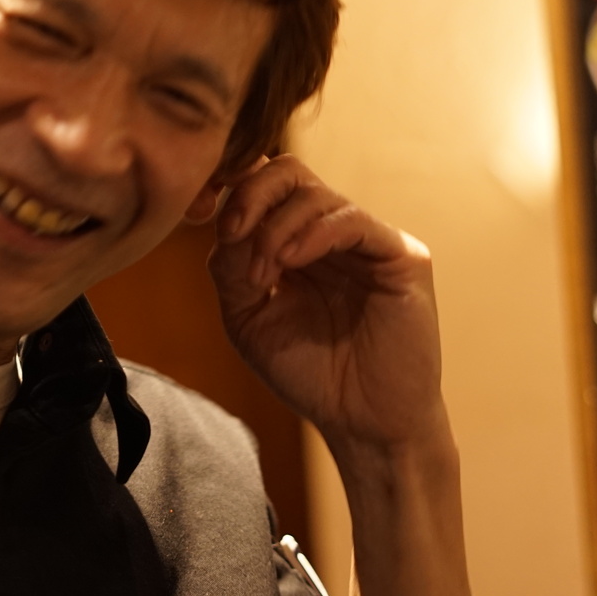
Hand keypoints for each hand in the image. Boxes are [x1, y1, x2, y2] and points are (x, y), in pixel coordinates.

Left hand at [208, 155, 445, 451]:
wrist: (362, 424)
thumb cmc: (310, 375)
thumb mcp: (249, 318)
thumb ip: (230, 268)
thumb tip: (221, 222)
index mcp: (295, 240)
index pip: (261, 183)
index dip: (226, 186)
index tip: (195, 213)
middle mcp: (331, 231)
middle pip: (286, 171)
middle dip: (248, 194)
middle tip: (231, 235)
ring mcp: (367, 240)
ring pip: (313, 193)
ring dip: (274, 228)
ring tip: (263, 275)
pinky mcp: (401, 255)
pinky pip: (351, 221)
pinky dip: (311, 234)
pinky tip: (289, 261)